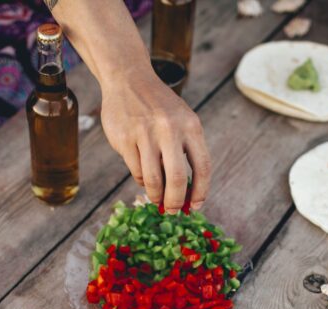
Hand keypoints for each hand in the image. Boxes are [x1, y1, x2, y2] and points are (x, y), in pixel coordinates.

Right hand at [99, 70, 210, 212]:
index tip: (195, 206)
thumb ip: (186, 152)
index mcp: (191, 126)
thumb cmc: (159, 107)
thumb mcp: (181, 121)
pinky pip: (135, 171)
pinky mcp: (124, 138)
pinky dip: (140, 179)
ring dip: (155, 195)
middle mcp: (169, 129)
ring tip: (156, 198)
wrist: (128, 79)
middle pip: (177, 179)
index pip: (202, 166)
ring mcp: (145, 133)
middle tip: (171, 211)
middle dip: (174, 201)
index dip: (200, 192)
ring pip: (153, 179)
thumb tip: (186, 194)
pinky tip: (142, 175)